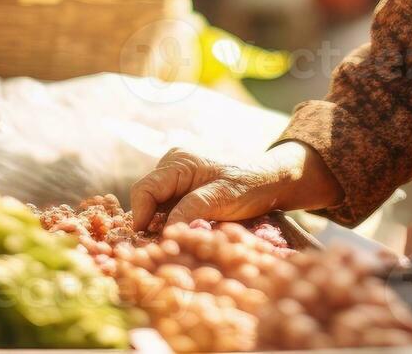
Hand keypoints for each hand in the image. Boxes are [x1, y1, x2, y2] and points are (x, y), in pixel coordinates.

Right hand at [129, 142, 341, 230]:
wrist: (271, 181)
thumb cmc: (249, 187)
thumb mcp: (221, 199)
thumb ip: (190, 210)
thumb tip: (163, 232)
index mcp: (178, 162)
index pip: (144, 190)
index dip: (140, 217)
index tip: (148, 243)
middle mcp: (172, 164)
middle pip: (147, 197)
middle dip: (151, 223)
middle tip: (163, 248)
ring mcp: (177, 175)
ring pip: (156, 204)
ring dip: (162, 224)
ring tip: (176, 242)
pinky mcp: (183, 186)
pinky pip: (168, 205)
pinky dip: (172, 221)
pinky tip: (184, 233)